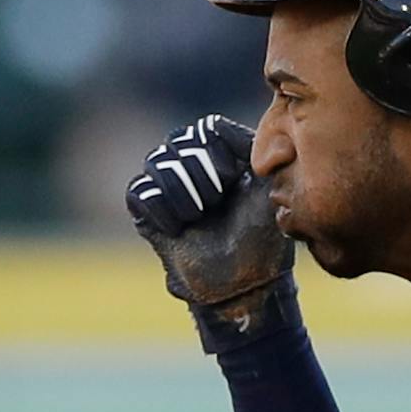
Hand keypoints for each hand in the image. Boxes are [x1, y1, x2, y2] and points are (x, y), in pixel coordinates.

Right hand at [127, 116, 295, 348]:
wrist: (244, 283)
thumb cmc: (263, 239)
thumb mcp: (271, 192)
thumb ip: (264, 157)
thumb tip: (263, 135)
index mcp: (225, 156)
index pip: (209, 128)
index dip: (218, 148)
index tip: (234, 176)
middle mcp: (194, 165)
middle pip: (180, 141)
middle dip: (200, 171)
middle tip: (215, 201)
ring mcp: (169, 187)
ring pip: (157, 162)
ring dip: (180, 190)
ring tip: (199, 216)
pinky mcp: (148, 212)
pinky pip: (139, 191)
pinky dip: (159, 208)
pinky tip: (179, 228)